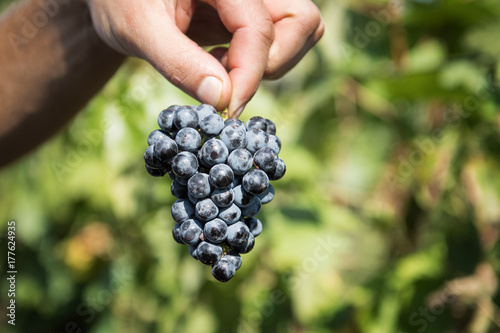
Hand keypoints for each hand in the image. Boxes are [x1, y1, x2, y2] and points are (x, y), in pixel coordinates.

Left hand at [82, 0, 323, 116]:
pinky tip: (219, 63)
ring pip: (300, 30)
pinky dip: (257, 62)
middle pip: (302, 21)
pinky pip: (277, 39)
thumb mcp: (137, 29)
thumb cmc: (121, 0)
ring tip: (221, 69)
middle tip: (228, 80)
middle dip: (271, 63)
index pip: (259, 27)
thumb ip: (177, 62)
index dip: (249, 73)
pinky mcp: (249, 13)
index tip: (226, 108)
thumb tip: (220, 98)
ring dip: (269, 63)